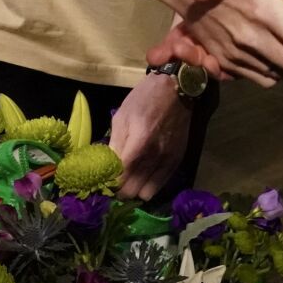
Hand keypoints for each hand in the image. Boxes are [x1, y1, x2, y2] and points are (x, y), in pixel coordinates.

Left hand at [110, 73, 192, 200]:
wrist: (175, 89)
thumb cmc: (144, 99)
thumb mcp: (122, 116)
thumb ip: (115, 144)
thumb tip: (107, 167)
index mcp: (139, 143)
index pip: (120, 178)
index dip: (109, 183)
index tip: (104, 179)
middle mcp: (155, 156)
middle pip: (132, 191)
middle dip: (120, 190)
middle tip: (115, 180)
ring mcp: (168, 160)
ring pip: (147, 193)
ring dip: (135, 190)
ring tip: (129, 179)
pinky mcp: (177, 160)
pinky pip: (160, 185)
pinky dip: (149, 185)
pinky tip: (143, 176)